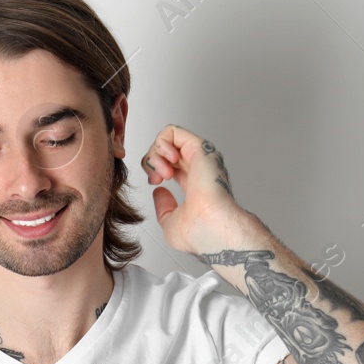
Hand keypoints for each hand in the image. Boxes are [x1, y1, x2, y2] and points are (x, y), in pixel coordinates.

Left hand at [139, 125, 251, 255]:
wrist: (212, 229)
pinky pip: (172, 131)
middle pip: (166, 150)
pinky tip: (167, 160)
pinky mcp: (199, 148)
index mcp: (195, 184)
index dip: (154, 170)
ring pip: (167, 139)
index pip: (170, 165)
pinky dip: (161, 143)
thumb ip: (163, 207)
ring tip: (163, 172)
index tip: (154, 183)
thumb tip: (160, 190)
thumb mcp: (171, 223)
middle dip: (151, 161)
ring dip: (155, 154)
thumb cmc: (200, 233)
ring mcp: (200, 157)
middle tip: (156, 178)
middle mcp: (199, 169)